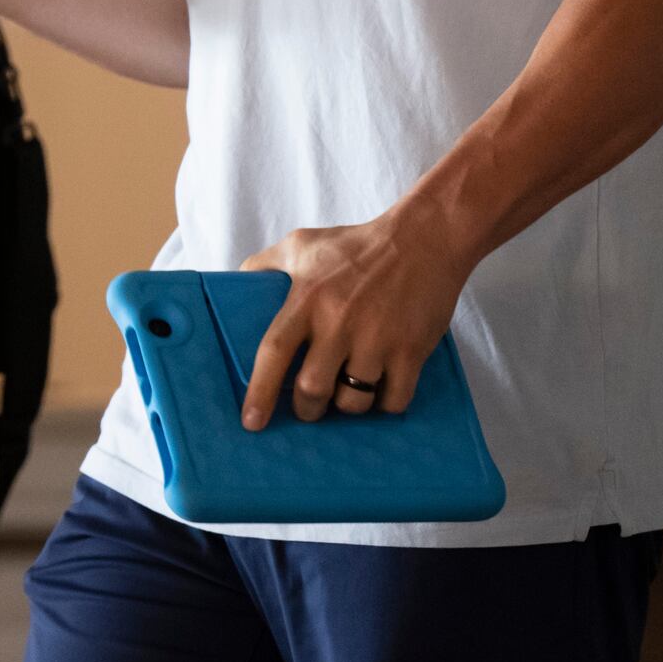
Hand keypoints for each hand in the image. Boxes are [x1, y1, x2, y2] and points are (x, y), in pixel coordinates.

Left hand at [237, 198, 475, 429]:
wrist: (425, 239)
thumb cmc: (358, 245)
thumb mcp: (303, 244)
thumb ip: (266, 263)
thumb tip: (237, 284)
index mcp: (308, 298)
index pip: (274, 352)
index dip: (260, 392)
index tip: (251, 422)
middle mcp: (339, 322)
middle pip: (312, 389)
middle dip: (307, 408)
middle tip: (309, 406)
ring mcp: (377, 339)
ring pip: (352, 401)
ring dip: (347, 405)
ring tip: (347, 391)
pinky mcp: (410, 351)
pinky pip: (393, 401)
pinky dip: (385, 403)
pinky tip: (382, 389)